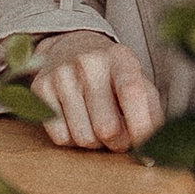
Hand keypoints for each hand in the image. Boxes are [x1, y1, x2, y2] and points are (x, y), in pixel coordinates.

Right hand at [31, 32, 162, 152]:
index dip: (140, 126)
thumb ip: (151, 112)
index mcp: (120, 58)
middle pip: (106, 127)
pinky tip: (76, 122)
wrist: (70, 46)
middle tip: (120, 138)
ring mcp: (61, 75)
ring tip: (97, 126)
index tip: (144, 147)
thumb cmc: (112, 74)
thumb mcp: (139, 81)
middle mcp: (88, 63)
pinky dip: (72, 139)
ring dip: (95, 143)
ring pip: (83, 137)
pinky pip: (60, 137)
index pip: (131, 92)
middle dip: (117, 143)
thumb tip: (154, 147)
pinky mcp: (40, 89)